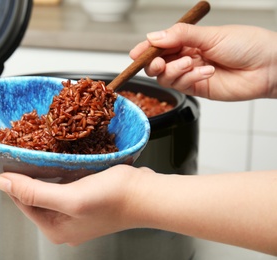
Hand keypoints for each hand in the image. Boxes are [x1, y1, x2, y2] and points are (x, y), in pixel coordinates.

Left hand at [0, 165, 156, 245]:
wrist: (147, 194)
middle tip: (26, 152)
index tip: (10, 159)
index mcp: (55, 229)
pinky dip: (60, 173)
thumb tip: (2, 184)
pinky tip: (61, 161)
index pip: (22, 203)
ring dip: (44, 173)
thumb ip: (34, 193)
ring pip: (49, 190)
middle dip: (30, 176)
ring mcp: (76, 213)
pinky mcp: (87, 201)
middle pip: (35, 197)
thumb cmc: (114, 198)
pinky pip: (64, 186)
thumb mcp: (70, 197)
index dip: (15, 181)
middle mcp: (64, 224)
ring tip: (40, 153)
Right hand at [130, 24, 276, 100]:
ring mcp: (191, 74)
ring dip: (175, 70)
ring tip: (192, 63)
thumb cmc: (247, 45)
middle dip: (154, 63)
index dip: (146, 49)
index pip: (160, 45)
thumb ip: (180, 36)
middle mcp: (187, 57)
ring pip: (166, 77)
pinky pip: (182, 85)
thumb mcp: (210, 35)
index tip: (136, 53)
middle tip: (158, 62)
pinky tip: (207, 72)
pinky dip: (191, 78)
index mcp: (189, 40)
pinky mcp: (198, 89)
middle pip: (157, 64)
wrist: (268, 67)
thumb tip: (153, 36)